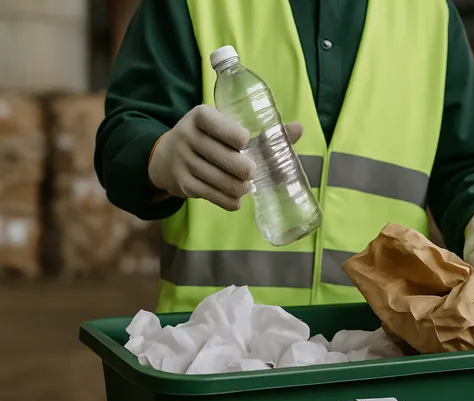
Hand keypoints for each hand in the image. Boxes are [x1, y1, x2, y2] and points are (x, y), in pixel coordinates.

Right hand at [148, 104, 303, 210]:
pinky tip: (236, 200)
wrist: (165, 158)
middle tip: (251, 171)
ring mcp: (183, 162)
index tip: (244, 142)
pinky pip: (212, 196)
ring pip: (220, 180)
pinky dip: (229, 201)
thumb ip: (262, 130)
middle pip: (224, 158)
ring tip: (245, 186)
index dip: (232, 135)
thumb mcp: (225, 127)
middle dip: (244, 169)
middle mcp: (188, 136)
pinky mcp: (183, 184)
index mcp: (201, 116)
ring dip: (239, 188)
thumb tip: (300, 128)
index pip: (214, 123)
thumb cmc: (209, 139)